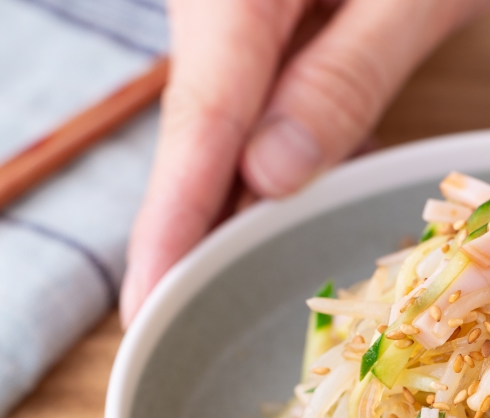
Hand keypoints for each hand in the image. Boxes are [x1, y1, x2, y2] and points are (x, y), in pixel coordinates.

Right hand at [119, 0, 489, 325]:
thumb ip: (347, 76)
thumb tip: (268, 179)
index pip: (200, 124)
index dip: (172, 222)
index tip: (143, 305)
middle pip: (197, 120)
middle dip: (185, 218)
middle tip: (163, 314)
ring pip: (221, 106)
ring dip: (219, 188)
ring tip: (205, 274)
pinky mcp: (267, 4)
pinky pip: (251, 81)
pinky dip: (254, 142)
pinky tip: (260, 194)